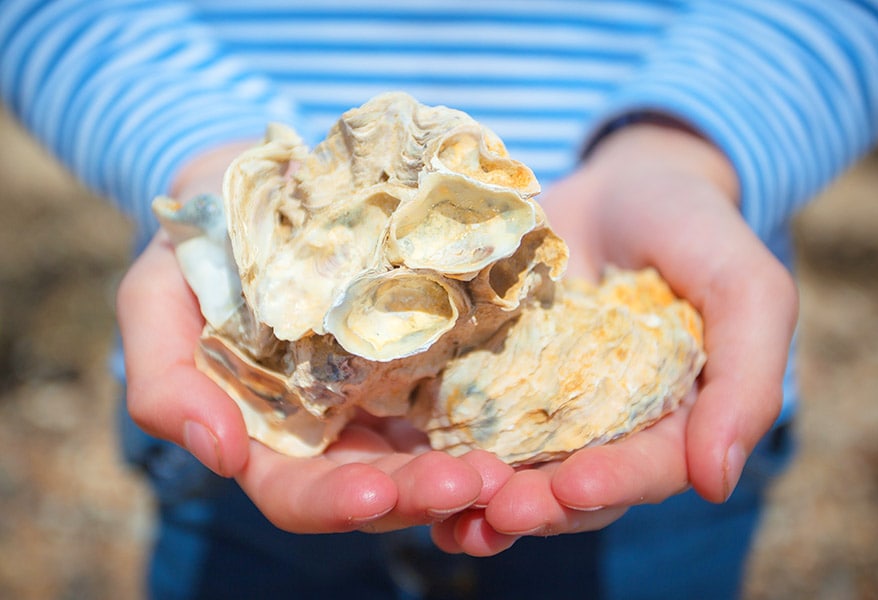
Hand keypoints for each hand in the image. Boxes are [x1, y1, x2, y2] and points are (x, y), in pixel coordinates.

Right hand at [116, 145, 514, 534]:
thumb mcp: (155, 298)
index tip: (372, 494)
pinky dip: (490, 420)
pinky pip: (464, 397)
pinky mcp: (430, 353)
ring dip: (467, 470)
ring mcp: (386, 394)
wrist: (263, 181)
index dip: (331, 502)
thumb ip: (164, 379)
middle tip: (473, 483)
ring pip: (429, 454)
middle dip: (419, 494)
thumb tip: (218, 456)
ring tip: (507, 470)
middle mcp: (332, 427)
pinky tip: (522, 425)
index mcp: (267, 431)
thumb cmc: (202, 241)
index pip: (296, 491)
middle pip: (378, 485)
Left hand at [431, 121, 797, 553]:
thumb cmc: (694, 231)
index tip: (575, 486)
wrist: (623, 185)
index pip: (645, 469)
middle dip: (536, 504)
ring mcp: (539, 405)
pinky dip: (441, 450)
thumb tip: (717, 482)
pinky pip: (462, 418)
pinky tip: (409, 470)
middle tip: (498, 511)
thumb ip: (748, 378)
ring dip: (481, 496)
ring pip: (512, 467)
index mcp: (668, 423)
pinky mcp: (487, 374)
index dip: (613, 483)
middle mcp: (601, 430)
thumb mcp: (745, 289)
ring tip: (449, 512)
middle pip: (569, 485)